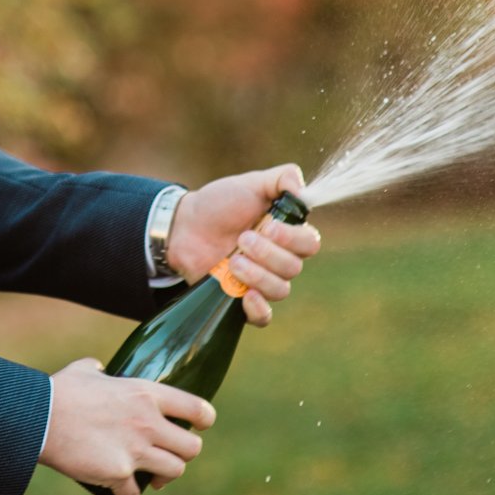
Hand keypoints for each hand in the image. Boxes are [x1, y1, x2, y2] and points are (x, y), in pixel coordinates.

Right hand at [38, 357, 214, 494]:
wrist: (37, 417)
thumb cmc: (60, 391)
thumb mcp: (86, 370)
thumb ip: (100, 369)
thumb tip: (101, 369)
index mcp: (146, 393)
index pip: (196, 408)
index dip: (204, 419)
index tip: (202, 426)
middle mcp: (147, 421)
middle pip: (192, 448)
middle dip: (183, 455)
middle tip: (167, 457)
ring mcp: (134, 449)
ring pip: (174, 472)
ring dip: (164, 479)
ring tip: (152, 481)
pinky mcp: (117, 473)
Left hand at [167, 163, 320, 325]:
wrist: (184, 226)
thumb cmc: (219, 204)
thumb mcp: (250, 182)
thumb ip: (282, 178)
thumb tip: (304, 190)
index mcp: (286, 233)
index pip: (310, 243)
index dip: (292, 238)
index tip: (266, 226)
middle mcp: (279, 259)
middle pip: (294, 268)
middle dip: (267, 253)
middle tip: (242, 238)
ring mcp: (262, 281)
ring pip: (280, 290)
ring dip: (258, 275)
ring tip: (233, 260)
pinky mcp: (243, 300)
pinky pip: (264, 317)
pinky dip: (259, 308)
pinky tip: (246, 295)